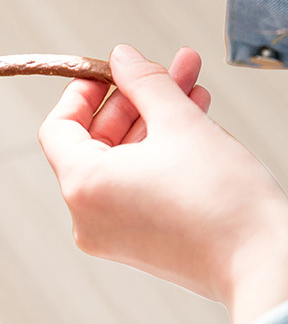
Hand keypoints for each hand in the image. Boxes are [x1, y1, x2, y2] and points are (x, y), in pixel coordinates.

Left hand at [38, 45, 287, 323]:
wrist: (264, 267)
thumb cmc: (223, 205)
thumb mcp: (180, 123)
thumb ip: (145, 82)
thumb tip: (122, 57)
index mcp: (82, 186)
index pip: (59, 127)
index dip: (82, 92)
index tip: (108, 71)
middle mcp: (87, 214)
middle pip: (95, 141)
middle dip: (135, 100)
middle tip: (167, 69)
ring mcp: (110, 231)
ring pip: (122, 160)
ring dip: (154, 121)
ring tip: (190, 87)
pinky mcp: (137, 242)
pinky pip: (135, 185)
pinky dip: (157, 154)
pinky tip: (191, 122)